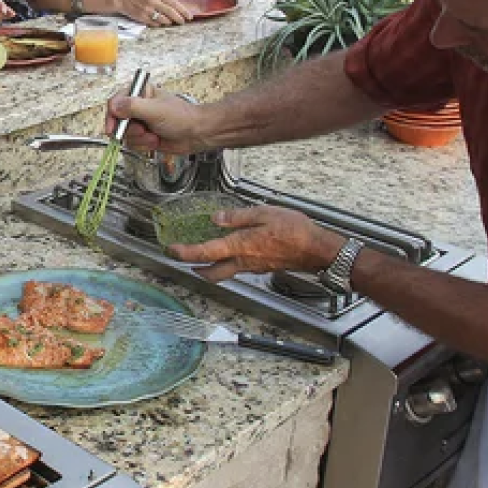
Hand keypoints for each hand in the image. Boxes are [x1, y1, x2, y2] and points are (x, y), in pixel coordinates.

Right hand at [99, 0, 195, 27]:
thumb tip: (180, 3)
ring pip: (164, 19)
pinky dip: (159, 24)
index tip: (189, 16)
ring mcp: (147, 10)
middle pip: (171, 12)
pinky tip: (159, 23)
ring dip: (169, 22)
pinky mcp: (142, 18)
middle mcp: (153, 1)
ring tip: (171, 22)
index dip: (183, 10)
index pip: (174, 2)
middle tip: (183, 22)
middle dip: (179, 18)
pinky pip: (155, 24)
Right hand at [103, 91, 205, 152]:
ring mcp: (140, 122)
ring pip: (125, 135)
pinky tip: (156, 141)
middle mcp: (137, 107)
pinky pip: (133, 144)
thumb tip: (114, 106)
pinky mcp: (144, 136)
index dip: (112, 117)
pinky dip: (144, 145)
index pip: (115, 103)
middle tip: (142, 131)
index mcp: (140, 93)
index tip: (112, 129)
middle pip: (118, 121)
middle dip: (130, 131)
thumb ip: (133, 106)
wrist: (197, 134)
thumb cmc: (182, 117)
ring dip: (139, 139)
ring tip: (153, 136)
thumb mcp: (155, 109)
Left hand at [165, 206, 345, 282]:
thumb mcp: (264, 213)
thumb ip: (238, 216)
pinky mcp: (261, 267)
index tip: (170, 250)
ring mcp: (252, 267)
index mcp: (240, 246)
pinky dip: (227, 262)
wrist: (317, 250)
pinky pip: (237, 268)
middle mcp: (243, 261)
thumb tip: (216, 218)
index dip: (184, 253)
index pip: (205, 252)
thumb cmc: (295, 231)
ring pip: (224, 273)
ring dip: (209, 266)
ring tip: (201, 253)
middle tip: (183, 257)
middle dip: (194, 268)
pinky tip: (230, 250)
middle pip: (211, 273)